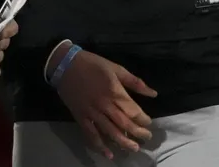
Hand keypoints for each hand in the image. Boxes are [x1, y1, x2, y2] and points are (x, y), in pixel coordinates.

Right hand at [52, 45, 157, 159]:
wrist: (65, 64)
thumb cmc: (92, 64)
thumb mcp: (116, 68)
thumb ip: (135, 82)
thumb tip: (154, 93)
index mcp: (115, 91)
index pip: (133, 111)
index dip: (143, 119)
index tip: (149, 123)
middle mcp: (105, 105)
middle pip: (124, 123)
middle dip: (138, 132)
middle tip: (147, 138)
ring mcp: (92, 112)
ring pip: (110, 132)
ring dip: (123, 142)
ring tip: (134, 148)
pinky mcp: (81, 117)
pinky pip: (91, 134)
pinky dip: (99, 145)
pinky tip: (109, 154)